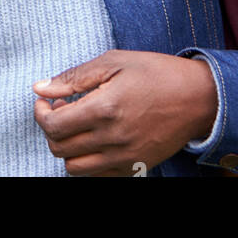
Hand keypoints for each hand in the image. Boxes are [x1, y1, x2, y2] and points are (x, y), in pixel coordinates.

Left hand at [32, 49, 217, 175]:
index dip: (40, 113)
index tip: (44, 100)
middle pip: (59, 149)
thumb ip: (74, 77)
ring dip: (67, 147)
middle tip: (60, 109)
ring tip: (77, 125)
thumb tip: (40, 88)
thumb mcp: (114, 61)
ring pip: (74, 168)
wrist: (197, 98)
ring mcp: (124, 158)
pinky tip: (94, 138)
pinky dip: (87, 161)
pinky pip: (97, 176)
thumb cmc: (156, 73)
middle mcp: (112, 139)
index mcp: (104, 108)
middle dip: (50, 128)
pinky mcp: (134, 168)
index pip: (53, 125)